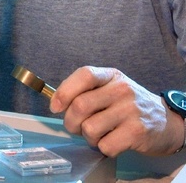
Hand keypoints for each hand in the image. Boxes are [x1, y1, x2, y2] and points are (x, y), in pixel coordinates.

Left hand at [50, 66, 181, 156]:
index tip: (55, 106)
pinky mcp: (137, 132)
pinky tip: (112, 142)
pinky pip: (105, 145)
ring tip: (98, 134)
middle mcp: (122, 90)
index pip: (84, 75)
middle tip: (75, 127)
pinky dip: (103, 148)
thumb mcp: (111, 88)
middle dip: (70, 122)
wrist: (167, 123)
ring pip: (89, 128)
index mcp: (111, 76)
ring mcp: (130, 111)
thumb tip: (57, 103)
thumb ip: (86, 91)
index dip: (64, 91)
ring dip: (87, 137)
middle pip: (80, 105)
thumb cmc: (129, 106)